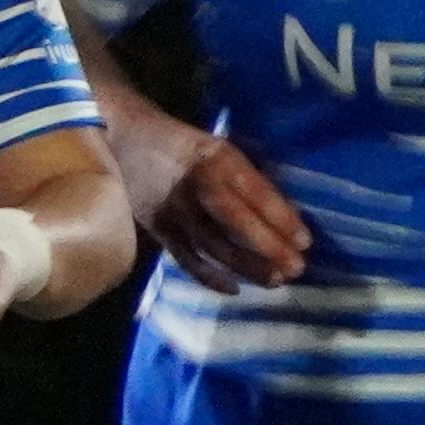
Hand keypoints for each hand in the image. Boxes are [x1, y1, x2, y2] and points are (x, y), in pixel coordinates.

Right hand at [137, 129, 310, 293]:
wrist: (120, 136)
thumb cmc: (179, 142)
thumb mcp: (213, 146)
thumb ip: (239, 175)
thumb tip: (279, 211)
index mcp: (215, 158)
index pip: (255, 191)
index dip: (281, 218)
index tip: (305, 241)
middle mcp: (195, 184)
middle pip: (235, 221)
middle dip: (268, 247)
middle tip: (296, 269)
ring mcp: (174, 209)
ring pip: (213, 245)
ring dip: (245, 266)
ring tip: (274, 280)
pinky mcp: (157, 228)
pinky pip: (186, 258)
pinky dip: (209, 277)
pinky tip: (234, 288)